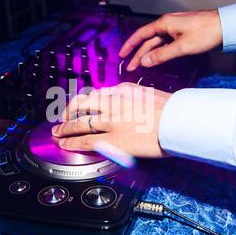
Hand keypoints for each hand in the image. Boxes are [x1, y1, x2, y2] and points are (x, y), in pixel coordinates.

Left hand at [51, 83, 170, 157]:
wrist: (177, 121)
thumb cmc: (172, 110)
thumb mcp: (152, 95)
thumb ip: (138, 98)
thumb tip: (135, 104)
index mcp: (124, 90)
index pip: (98, 93)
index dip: (86, 101)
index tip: (83, 104)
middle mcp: (113, 103)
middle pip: (83, 104)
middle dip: (70, 110)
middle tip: (63, 116)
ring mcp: (110, 121)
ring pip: (80, 122)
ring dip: (65, 127)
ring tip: (58, 132)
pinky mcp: (111, 139)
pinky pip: (85, 140)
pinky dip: (72, 142)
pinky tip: (65, 144)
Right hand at [119, 10, 222, 70]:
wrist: (226, 26)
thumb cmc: (206, 32)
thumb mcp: (182, 46)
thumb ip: (162, 55)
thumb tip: (145, 62)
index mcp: (164, 24)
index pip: (141, 35)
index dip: (130, 45)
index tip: (122, 55)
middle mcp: (167, 25)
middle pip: (148, 41)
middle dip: (138, 54)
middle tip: (130, 67)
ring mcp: (175, 29)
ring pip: (157, 44)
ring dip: (149, 55)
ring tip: (141, 66)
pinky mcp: (182, 34)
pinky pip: (166, 44)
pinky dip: (160, 53)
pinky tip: (157, 60)